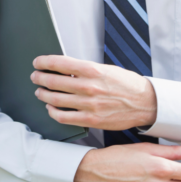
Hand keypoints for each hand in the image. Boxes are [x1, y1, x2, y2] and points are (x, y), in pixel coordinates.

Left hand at [32, 55, 156, 130]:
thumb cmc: (127, 84)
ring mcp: (88, 105)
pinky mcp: (90, 119)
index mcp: (93, 70)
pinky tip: (50, 108)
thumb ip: (85, 70)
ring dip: (43, 94)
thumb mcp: (107, 69)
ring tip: (40, 92)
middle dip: (40, 78)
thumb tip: (64, 69)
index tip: (37, 62)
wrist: (145, 103)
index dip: (44, 62)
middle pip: (53, 81)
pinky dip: (52, 112)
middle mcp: (88, 87)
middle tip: (35, 77)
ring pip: (55, 99)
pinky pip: (63, 117)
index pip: (59, 63)